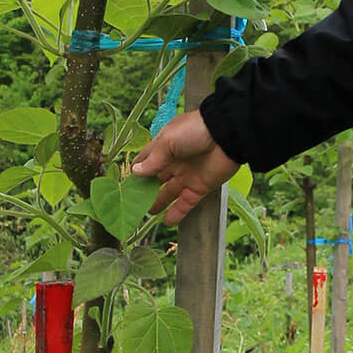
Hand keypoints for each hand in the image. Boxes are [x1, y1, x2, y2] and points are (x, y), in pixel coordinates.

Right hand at [131, 110, 239, 224]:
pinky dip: (177, 213)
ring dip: (158, 203)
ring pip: (168, 193)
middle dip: (144, 190)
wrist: (227, 134)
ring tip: (146, 213)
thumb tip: (136, 173)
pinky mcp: (200, 187)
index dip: (136, 171)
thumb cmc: (195, 130)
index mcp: (164, 147)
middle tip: (132, 203)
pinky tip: (166, 222)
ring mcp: (187, 175)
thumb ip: (153, 159)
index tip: (125, 184)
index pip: (146, 160)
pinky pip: (186, 203)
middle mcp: (174, 162)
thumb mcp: (168, 141)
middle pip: (155, 179)